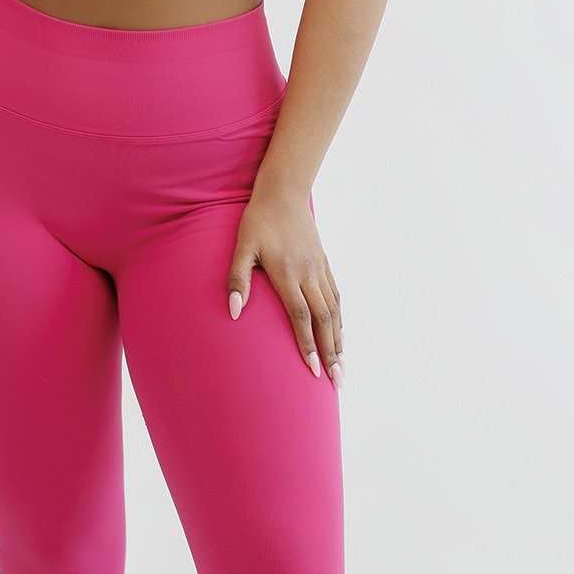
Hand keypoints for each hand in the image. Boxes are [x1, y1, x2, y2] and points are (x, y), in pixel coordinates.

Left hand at [227, 183, 344, 386]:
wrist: (283, 192)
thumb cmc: (257, 220)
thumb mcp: (242, 246)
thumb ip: (237, 278)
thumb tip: (232, 311)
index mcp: (288, 273)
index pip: (301, 316)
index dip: (308, 344)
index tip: (313, 369)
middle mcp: (308, 274)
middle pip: (324, 320)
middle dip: (331, 352)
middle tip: (336, 380)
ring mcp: (319, 269)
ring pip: (334, 311)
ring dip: (339, 340)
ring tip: (341, 367)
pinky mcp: (325, 264)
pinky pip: (336, 297)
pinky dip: (340, 319)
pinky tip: (340, 335)